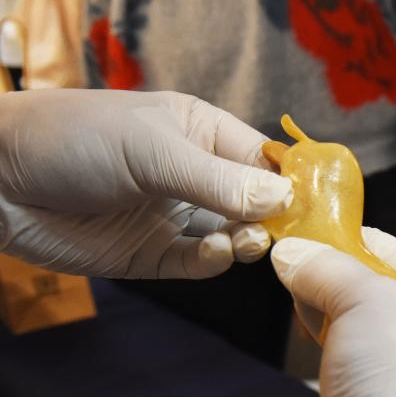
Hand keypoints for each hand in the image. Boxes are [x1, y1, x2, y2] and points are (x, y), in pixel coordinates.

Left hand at [0, 89, 292, 277]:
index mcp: (202, 133)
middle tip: (288, 234)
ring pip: (233, 236)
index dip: (293, 181)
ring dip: (247, 241)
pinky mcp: (151, 254)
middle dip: (275, 218)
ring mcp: (173, 216)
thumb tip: (285, 199)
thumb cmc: (73, 139)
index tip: (319, 206)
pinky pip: (196, 263)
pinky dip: (213, 262)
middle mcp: (195, 175)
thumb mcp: (153, 150)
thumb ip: (219, 180)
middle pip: (257, 203)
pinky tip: (217, 253)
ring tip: (247, 242)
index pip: (265, 159)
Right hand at [271, 228, 395, 396]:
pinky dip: (351, 355)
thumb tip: (294, 253)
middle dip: (361, 287)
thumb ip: (331, 270)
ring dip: (350, 321)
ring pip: (393, 346)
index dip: (384, 250)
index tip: (345, 237)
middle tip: (321, 264)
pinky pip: (380, 378)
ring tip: (310, 295)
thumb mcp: (367, 300)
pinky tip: (318, 334)